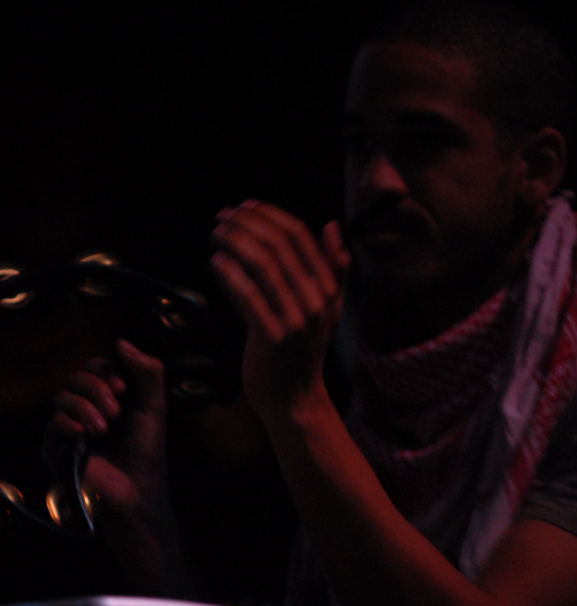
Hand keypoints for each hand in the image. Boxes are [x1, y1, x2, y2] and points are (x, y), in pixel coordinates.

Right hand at [46, 339, 165, 519]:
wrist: (137, 489)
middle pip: (77, 378)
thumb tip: (121, 341)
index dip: (106, 371)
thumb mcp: (155, 406)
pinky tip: (83, 435)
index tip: (123, 387)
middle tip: (116, 411)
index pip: (95, 367)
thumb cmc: (147, 451)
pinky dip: (67, 424)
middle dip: (96, 389)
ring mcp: (71, 427)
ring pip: (62, 397)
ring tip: (104, 429)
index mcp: (110, 397)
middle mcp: (88, 408)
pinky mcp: (58, 447)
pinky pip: (52, 423)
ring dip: (85, 408)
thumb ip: (148, 371)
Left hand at [210, 201, 349, 422]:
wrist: (295, 399)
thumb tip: (332, 226)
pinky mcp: (272, 337)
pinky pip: (247, 296)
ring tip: (216, 233)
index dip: (270, 216)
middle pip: (279, 246)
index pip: (300, 237)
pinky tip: (214, 261)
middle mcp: (316, 300)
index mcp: (327, 288)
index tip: (246, 206)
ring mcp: (295, 319)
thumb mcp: (327, 309)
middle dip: (247, 224)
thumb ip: (334, 269)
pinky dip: (229, 274)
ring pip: (262, 266)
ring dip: (235, 242)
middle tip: (223, 216)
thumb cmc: (303, 352)